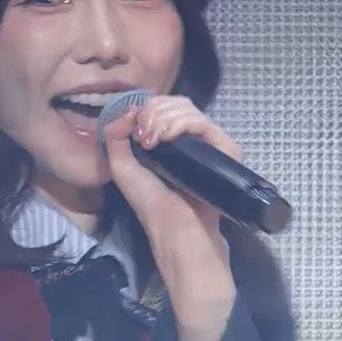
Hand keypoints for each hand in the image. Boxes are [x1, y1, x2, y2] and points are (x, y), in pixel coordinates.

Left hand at [101, 95, 239, 340]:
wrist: (180, 238)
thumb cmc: (154, 209)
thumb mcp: (124, 172)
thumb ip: (116, 141)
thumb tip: (122, 111)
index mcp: (171, 142)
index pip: (164, 106)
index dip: (146, 108)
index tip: (133, 127)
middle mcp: (193, 140)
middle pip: (177, 102)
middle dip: (153, 111)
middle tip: (142, 135)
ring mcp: (211, 145)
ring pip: (189, 109)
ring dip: (162, 117)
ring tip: (150, 140)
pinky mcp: (225, 153)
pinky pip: (205, 124)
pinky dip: (180, 124)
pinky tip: (164, 138)